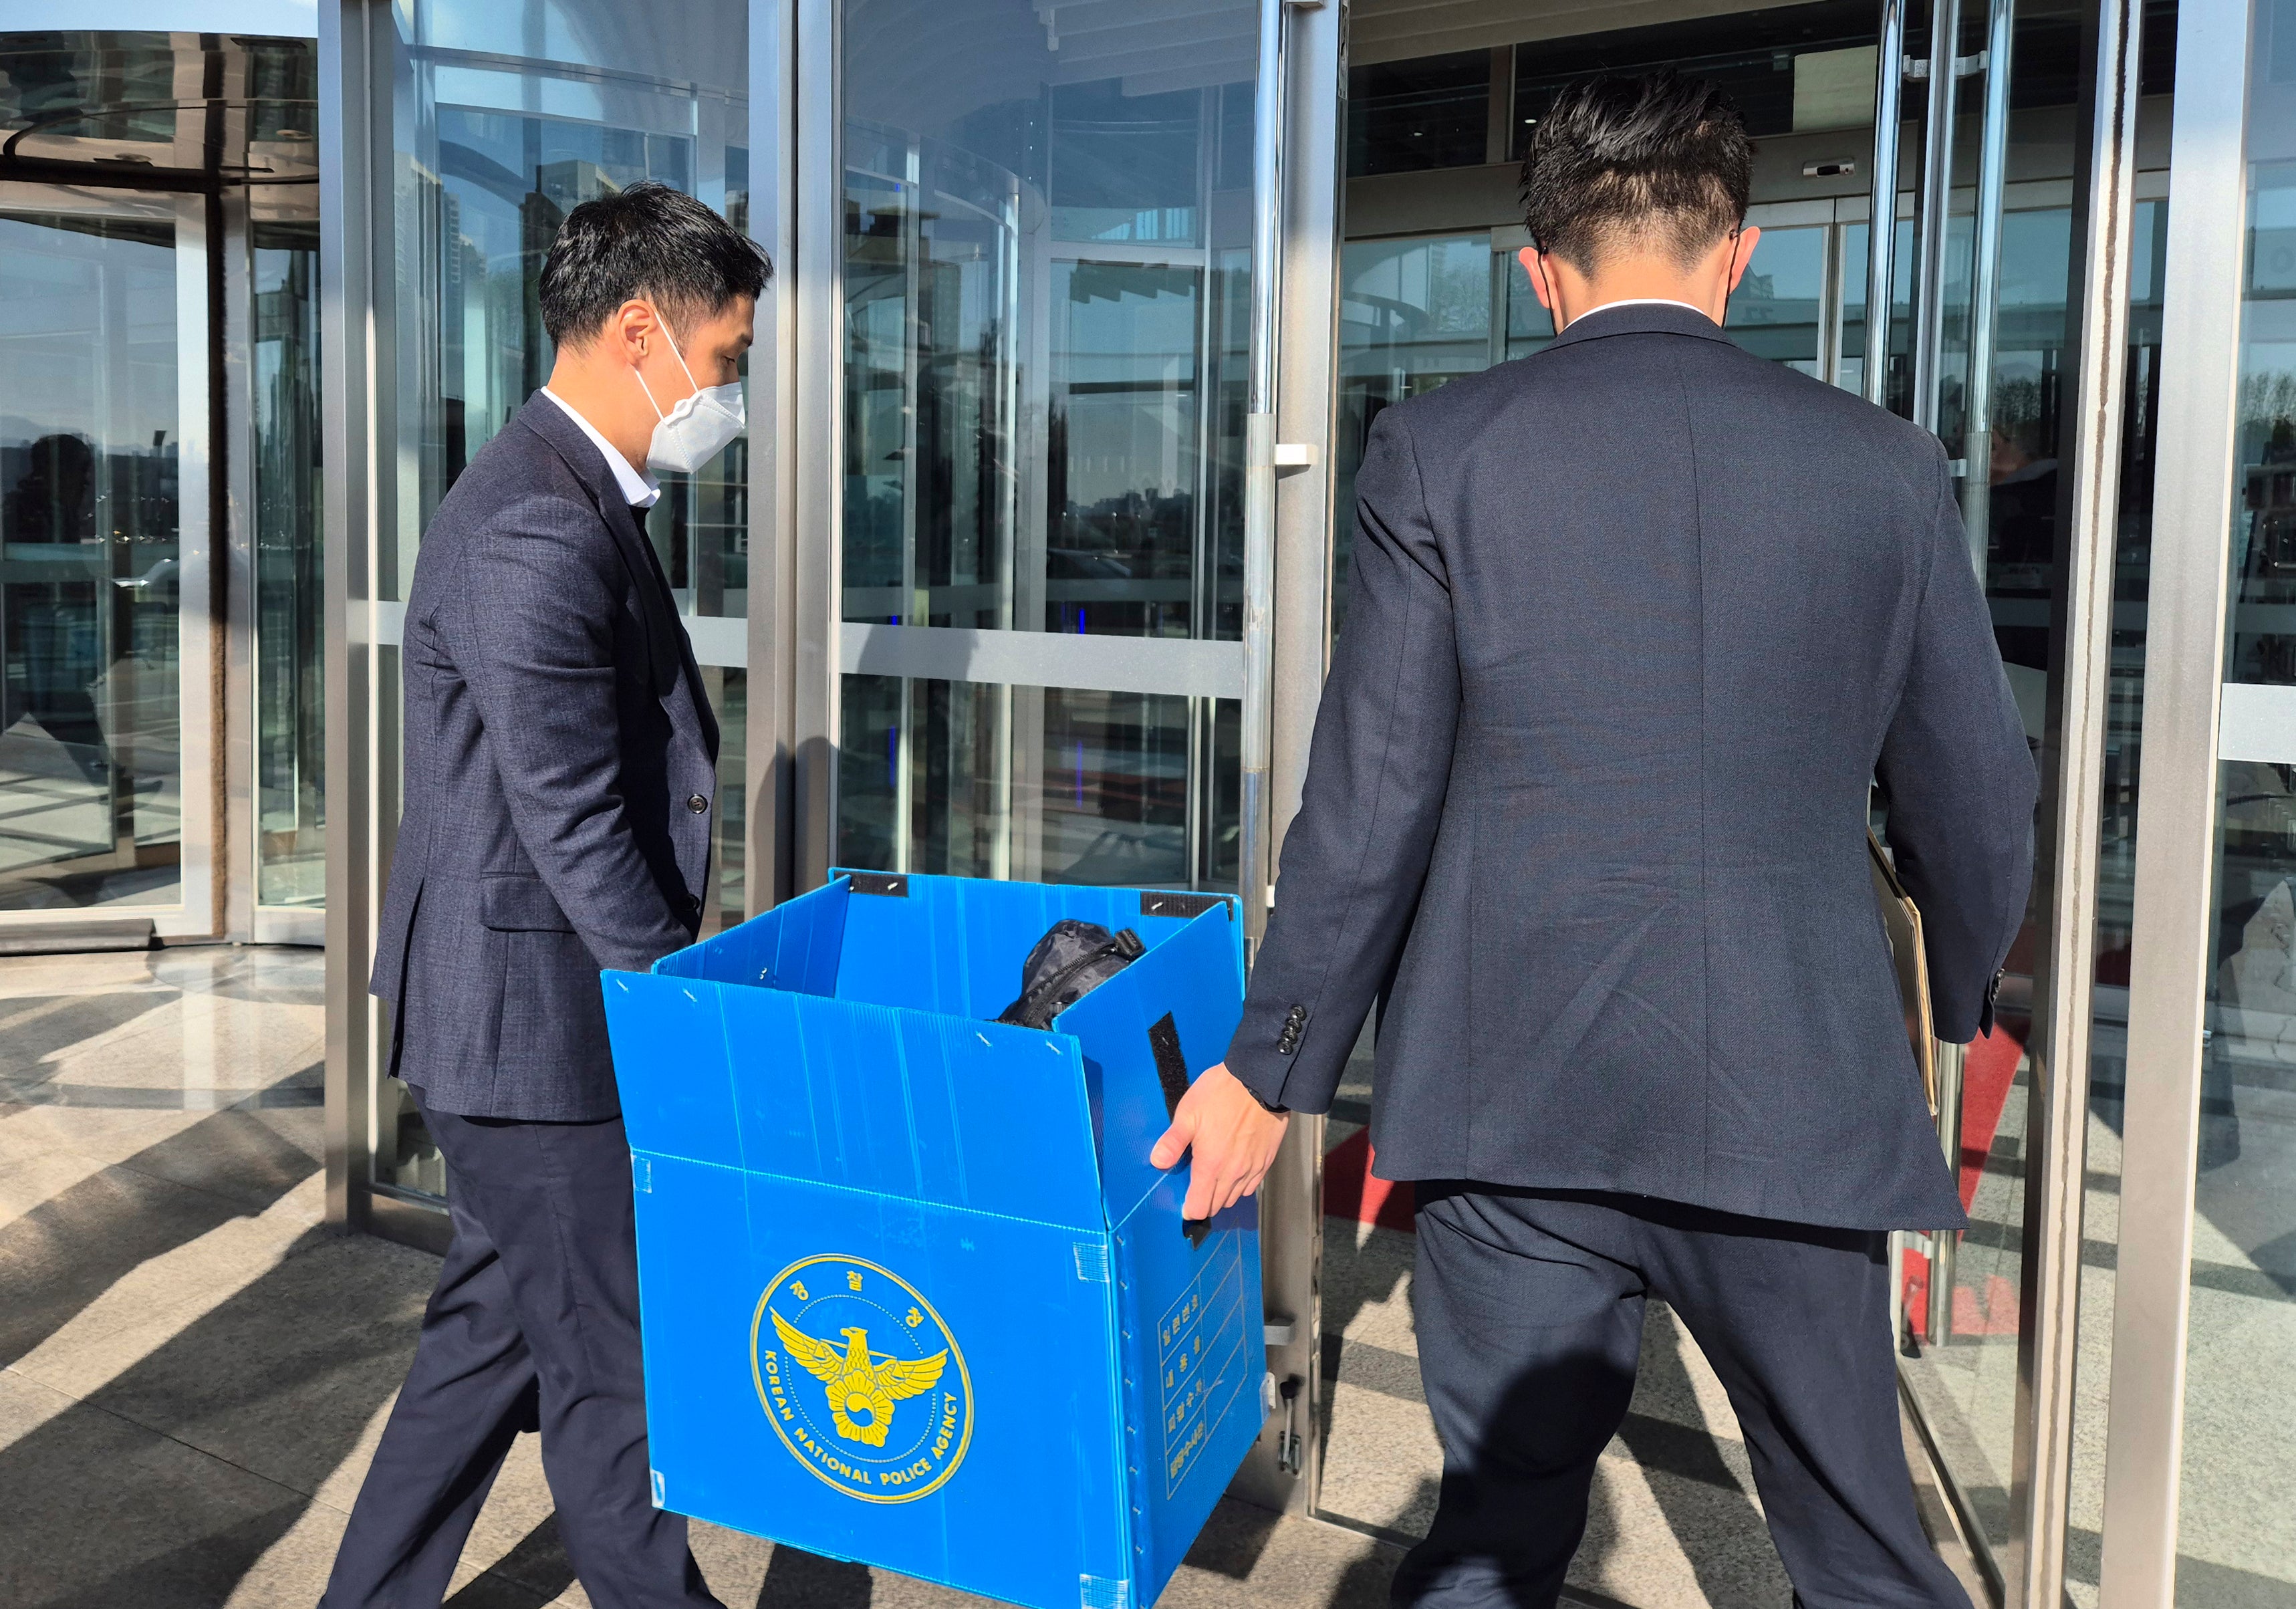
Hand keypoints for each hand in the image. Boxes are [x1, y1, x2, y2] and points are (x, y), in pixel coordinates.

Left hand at [1149, 1063, 1289, 1221]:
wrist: (1260, 1080)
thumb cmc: (1221, 1094)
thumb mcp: (1188, 1113)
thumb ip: (1173, 1142)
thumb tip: (1158, 1162)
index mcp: (1211, 1165)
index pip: (1200, 1207)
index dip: (1189, 1208)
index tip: (1185, 1201)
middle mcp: (1233, 1173)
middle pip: (1217, 1206)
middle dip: (1205, 1202)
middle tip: (1197, 1187)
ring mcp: (1252, 1168)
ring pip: (1234, 1197)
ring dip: (1222, 1194)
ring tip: (1214, 1178)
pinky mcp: (1266, 1160)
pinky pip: (1251, 1186)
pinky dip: (1241, 1185)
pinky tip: (1234, 1170)